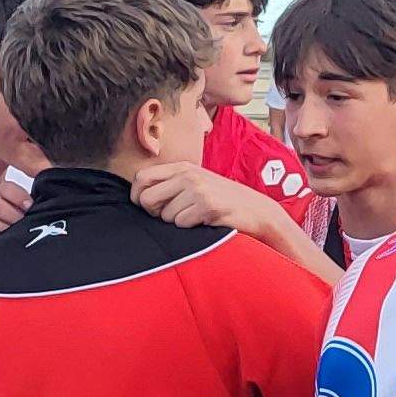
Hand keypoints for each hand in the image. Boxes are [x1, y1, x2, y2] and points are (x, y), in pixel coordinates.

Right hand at [0, 168, 34, 236]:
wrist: (32, 238)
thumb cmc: (35, 221)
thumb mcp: (39, 205)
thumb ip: (40, 189)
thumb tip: (47, 171)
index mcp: (7, 195)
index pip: (5, 188)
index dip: (17, 197)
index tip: (29, 206)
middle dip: (11, 215)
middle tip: (22, 222)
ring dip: (0, 229)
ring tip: (13, 235)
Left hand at [132, 160, 266, 233]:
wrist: (257, 211)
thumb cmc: (223, 201)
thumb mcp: (197, 184)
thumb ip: (172, 185)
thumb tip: (140, 198)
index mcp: (182, 167)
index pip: (141, 177)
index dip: (138, 196)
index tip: (149, 208)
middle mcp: (188, 175)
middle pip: (146, 198)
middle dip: (154, 213)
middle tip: (172, 216)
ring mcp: (198, 189)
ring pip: (165, 216)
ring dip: (177, 223)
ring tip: (196, 218)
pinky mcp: (207, 205)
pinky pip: (181, 224)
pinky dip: (190, 228)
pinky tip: (204, 222)